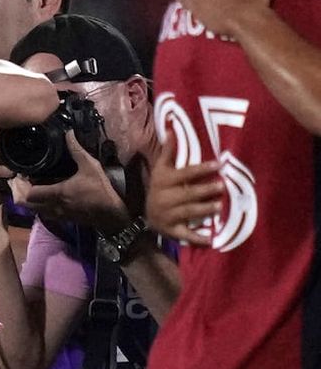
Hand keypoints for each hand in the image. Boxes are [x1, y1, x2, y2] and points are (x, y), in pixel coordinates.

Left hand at [14, 131, 130, 231]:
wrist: (112, 213)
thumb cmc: (100, 189)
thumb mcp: (90, 166)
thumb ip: (77, 150)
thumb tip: (68, 133)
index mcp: (57, 193)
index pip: (30, 194)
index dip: (24, 186)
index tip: (25, 176)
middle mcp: (55, 206)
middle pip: (30, 206)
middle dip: (25, 196)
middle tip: (28, 184)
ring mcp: (60, 216)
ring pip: (38, 212)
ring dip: (35, 204)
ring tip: (37, 191)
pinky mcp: (67, 220)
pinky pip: (49, 216)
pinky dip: (45, 209)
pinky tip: (50, 199)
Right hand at [145, 129, 222, 244]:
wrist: (147, 215)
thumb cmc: (159, 187)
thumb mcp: (161, 169)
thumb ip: (168, 152)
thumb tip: (171, 129)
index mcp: (164, 182)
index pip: (185, 174)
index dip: (201, 169)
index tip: (218, 164)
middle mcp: (165, 198)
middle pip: (188, 194)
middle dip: (205, 191)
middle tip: (222, 187)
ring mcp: (169, 215)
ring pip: (188, 212)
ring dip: (204, 210)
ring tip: (220, 207)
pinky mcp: (172, 230)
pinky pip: (185, 234)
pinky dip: (197, 238)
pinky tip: (211, 239)